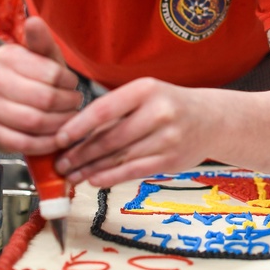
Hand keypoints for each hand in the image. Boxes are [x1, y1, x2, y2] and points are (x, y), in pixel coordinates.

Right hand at [0, 17, 81, 153]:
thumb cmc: (25, 77)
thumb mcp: (39, 56)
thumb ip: (42, 41)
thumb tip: (34, 21)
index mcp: (6, 57)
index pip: (51, 73)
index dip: (69, 82)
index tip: (71, 84)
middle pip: (45, 99)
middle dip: (68, 104)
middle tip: (75, 103)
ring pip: (36, 122)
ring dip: (61, 124)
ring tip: (69, 118)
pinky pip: (25, 143)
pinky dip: (47, 143)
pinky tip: (57, 136)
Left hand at [52, 77, 211, 186]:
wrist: (211, 119)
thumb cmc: (169, 104)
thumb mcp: (145, 94)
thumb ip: (115, 110)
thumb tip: (74, 133)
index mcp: (146, 89)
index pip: (103, 110)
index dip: (77, 127)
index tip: (58, 139)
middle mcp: (158, 112)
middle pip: (109, 138)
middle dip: (80, 154)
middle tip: (60, 163)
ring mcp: (167, 138)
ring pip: (119, 158)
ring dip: (91, 169)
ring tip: (72, 175)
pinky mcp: (171, 160)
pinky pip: (134, 171)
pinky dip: (110, 178)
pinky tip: (95, 180)